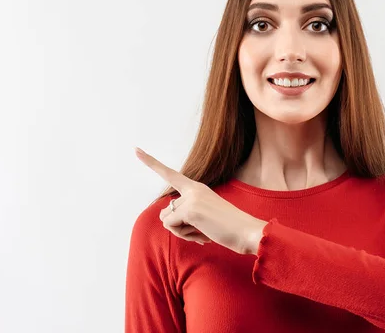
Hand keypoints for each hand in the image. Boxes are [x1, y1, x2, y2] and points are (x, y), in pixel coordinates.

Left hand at [135, 147, 266, 254]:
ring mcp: (191, 198)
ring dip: (182, 232)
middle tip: (203, 229)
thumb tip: (165, 219)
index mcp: (198, 188)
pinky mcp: (190, 209)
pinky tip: (203, 234)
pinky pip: (171, 226)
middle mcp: (193, 189)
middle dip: (179, 226)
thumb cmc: (228, 228)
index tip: (135, 149)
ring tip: (204, 231)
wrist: (248, 232)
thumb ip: (185, 214)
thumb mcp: (204, 217)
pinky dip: (184, 234)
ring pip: (167, 220)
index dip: (151, 163)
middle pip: (167, 211)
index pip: (170, 174)